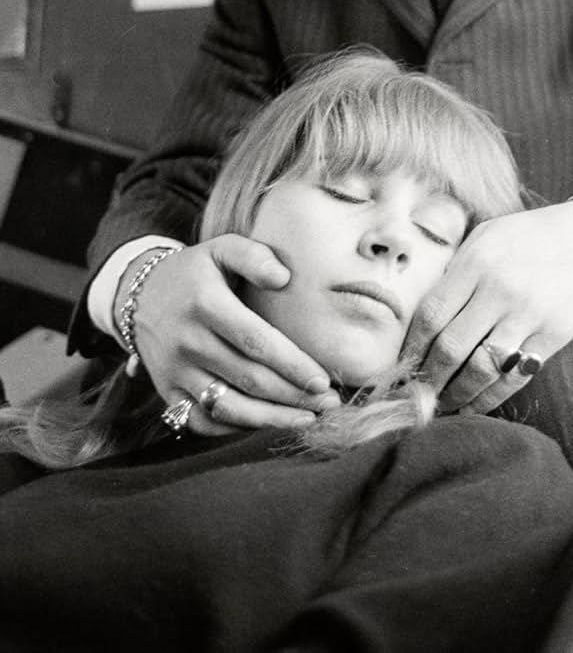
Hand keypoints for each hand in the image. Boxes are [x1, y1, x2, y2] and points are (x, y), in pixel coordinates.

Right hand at [118, 236, 340, 435]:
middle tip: (329, 402)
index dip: (291, 364)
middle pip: (248, 378)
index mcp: (205, 304)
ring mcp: (175, 371)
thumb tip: (284, 277)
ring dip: (271, 419)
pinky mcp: (167, 391)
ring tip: (308, 418)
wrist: (138, 293)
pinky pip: (203, 421)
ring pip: (228, 408)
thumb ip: (253, 256)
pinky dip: (235, 429)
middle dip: (293, 395)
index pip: (255, 341)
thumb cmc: (195, 271)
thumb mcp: (221, 248)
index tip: (323, 379)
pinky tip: (267, 423)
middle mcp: (187, 342)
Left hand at [401, 201, 572, 413]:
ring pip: (480, 369)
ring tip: (442, 406)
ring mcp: (528, 315)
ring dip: (456, 395)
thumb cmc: (531, 236)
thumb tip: (424, 316)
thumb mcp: (486, 237)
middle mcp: (499, 290)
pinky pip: (515, 377)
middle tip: (415, 394)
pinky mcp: (553, 336)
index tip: (402, 365)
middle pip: (450, 347)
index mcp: (476, 263)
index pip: (431, 314)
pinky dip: (490, 397)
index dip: (412, 347)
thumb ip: (456, 272)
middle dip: (428, 378)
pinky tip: (474, 405)